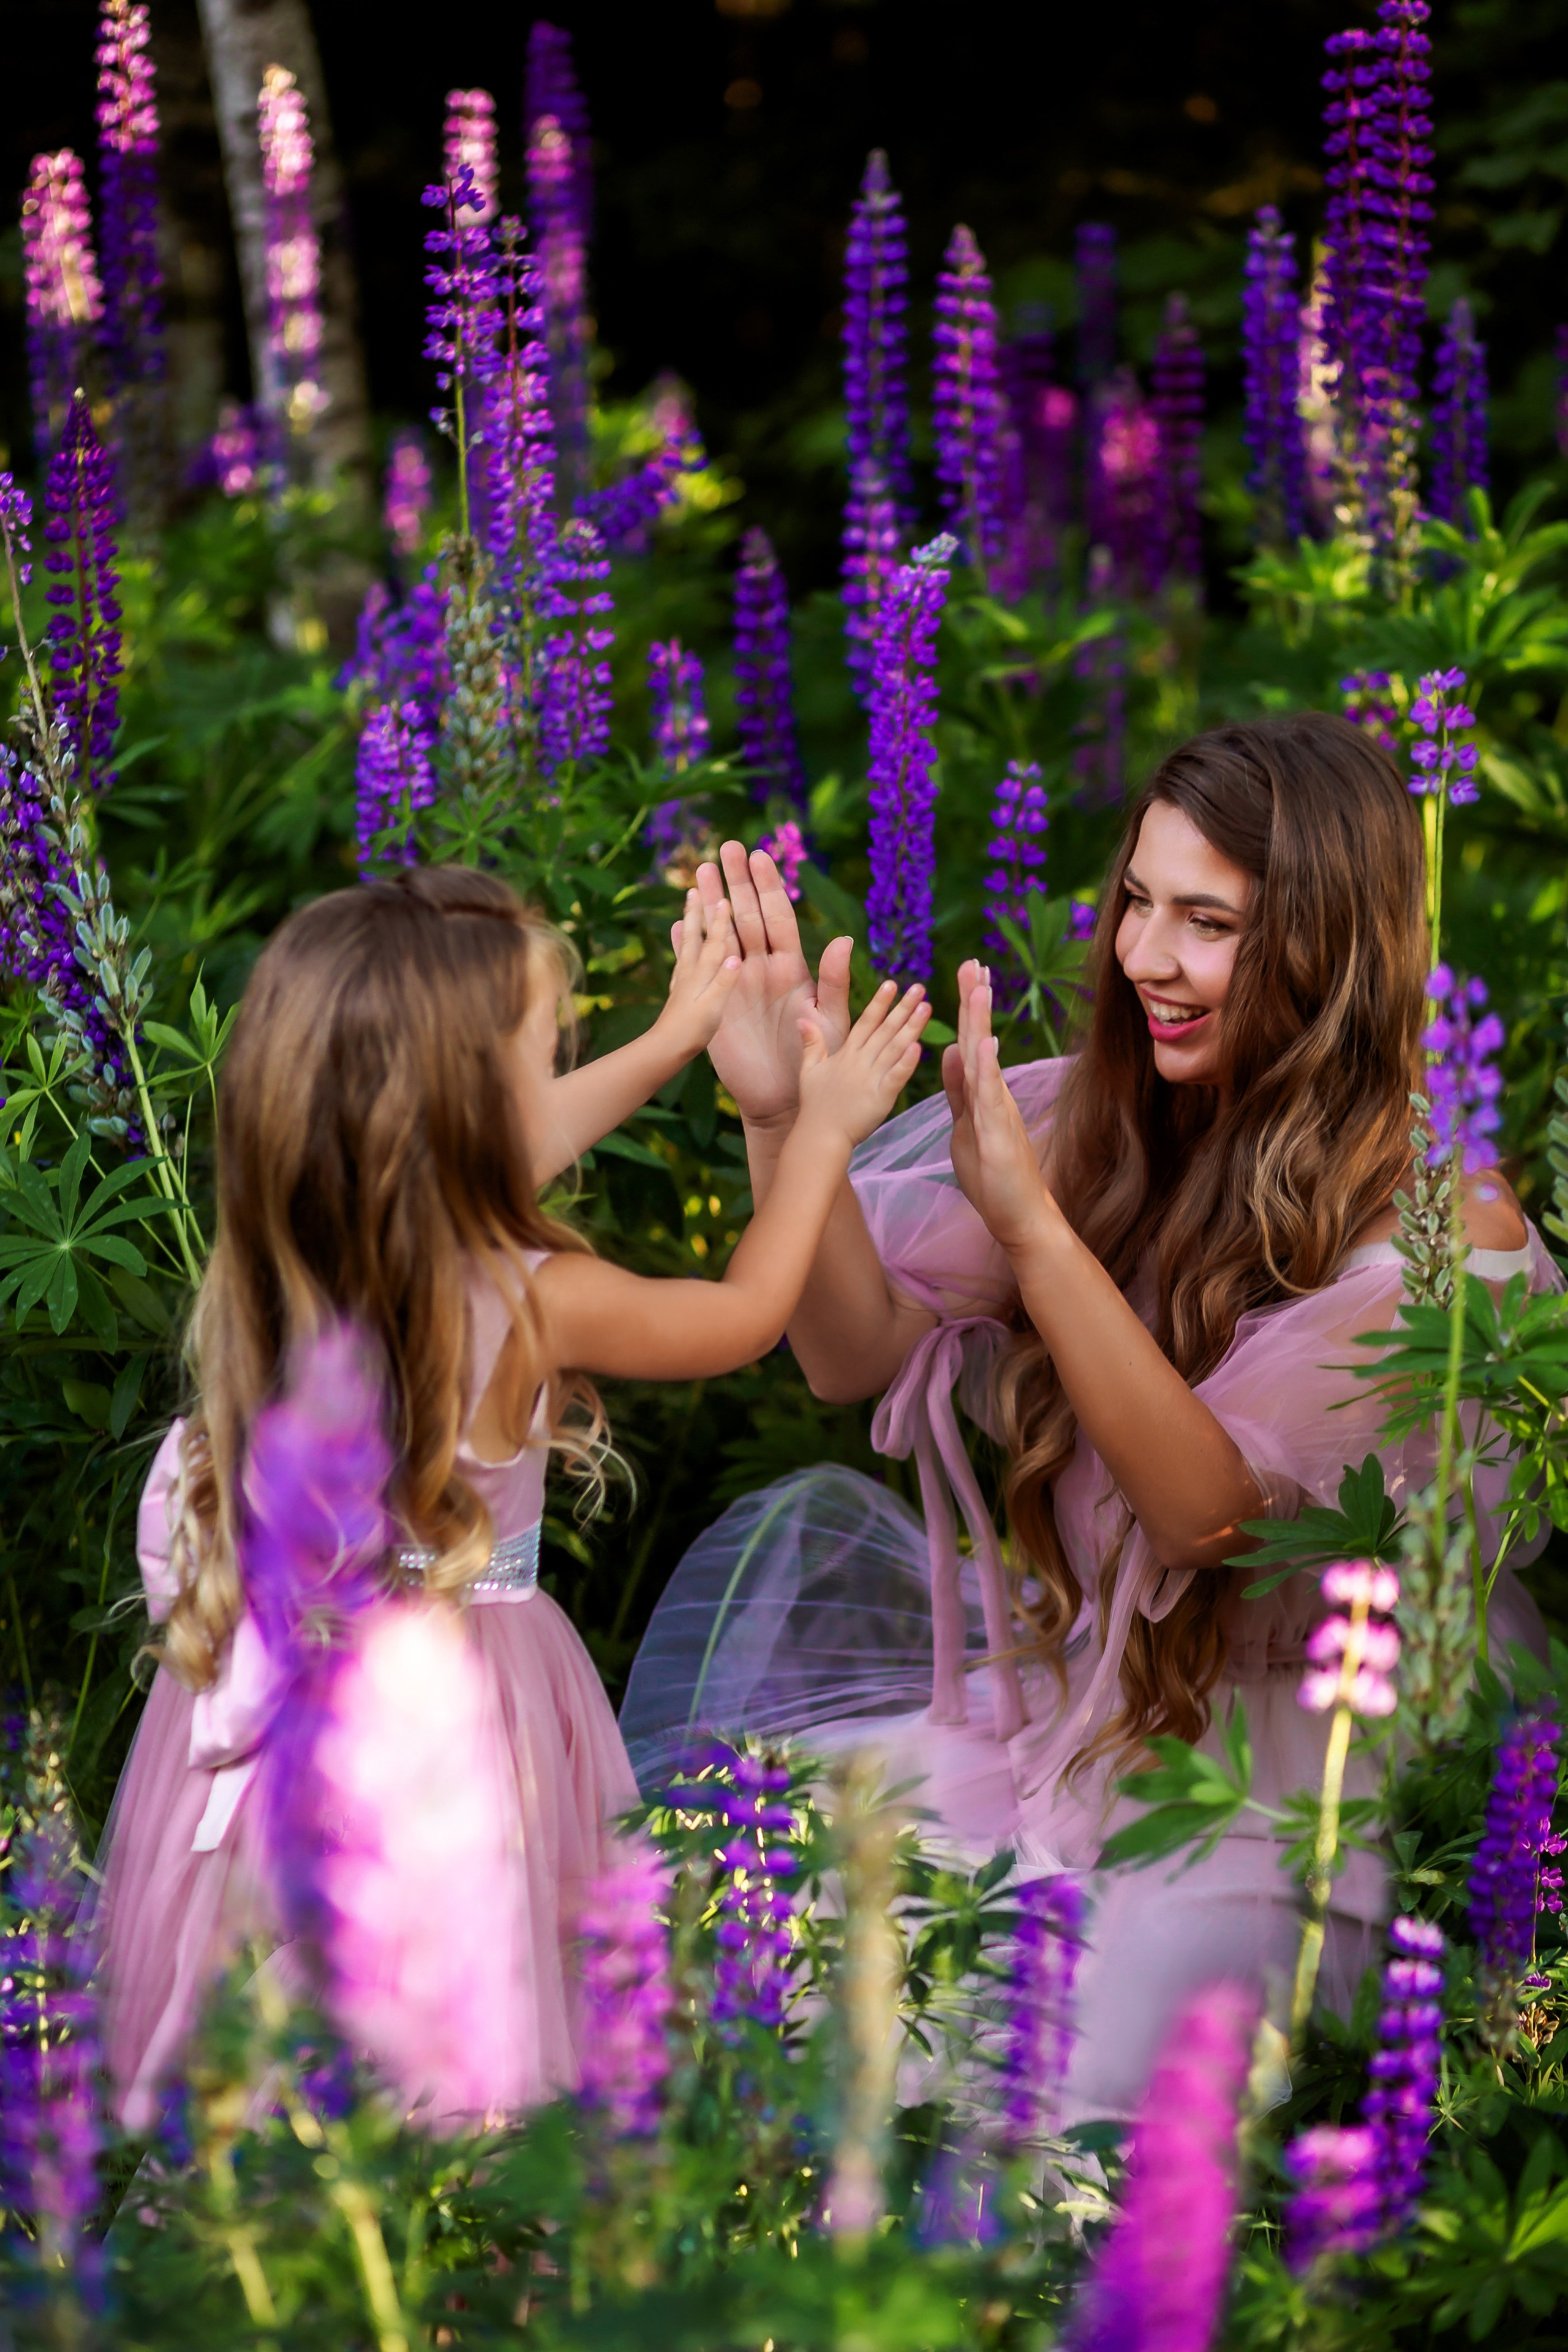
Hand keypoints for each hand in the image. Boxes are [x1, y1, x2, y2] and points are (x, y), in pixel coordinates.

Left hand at [656, 888, 740, 1059]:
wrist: (665, 1050)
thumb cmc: (692, 1032)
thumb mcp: (713, 1008)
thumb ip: (724, 982)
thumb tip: (736, 957)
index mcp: (702, 974)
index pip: (716, 942)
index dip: (721, 920)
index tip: (724, 896)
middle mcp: (691, 972)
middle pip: (694, 935)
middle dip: (697, 911)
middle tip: (694, 888)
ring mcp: (683, 980)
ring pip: (687, 944)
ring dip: (688, 923)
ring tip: (687, 907)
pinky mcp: (679, 991)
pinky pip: (681, 961)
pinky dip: (681, 947)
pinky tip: (680, 944)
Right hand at [683, 843, 852, 1125]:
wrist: (784, 1100)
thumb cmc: (817, 1063)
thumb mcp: (831, 1022)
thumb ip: (835, 982)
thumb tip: (844, 940)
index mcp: (792, 968)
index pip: (778, 917)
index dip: (768, 886)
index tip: (759, 854)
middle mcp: (762, 969)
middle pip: (746, 916)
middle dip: (736, 881)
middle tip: (725, 847)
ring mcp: (736, 984)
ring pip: (722, 934)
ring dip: (710, 904)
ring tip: (698, 872)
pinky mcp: (714, 1004)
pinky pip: (698, 969)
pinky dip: (687, 946)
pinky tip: (678, 924)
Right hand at [795, 979, 929, 1151]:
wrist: (819, 1135)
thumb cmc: (815, 1106)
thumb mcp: (808, 1070)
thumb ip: (811, 1043)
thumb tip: (803, 1018)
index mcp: (846, 1055)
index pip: (866, 1022)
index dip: (879, 1002)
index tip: (891, 984)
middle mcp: (860, 1062)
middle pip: (885, 1030)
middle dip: (903, 1007)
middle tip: (920, 988)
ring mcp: (871, 1079)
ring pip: (894, 1048)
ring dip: (911, 1027)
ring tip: (926, 1007)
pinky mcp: (880, 1098)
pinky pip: (896, 1077)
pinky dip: (907, 1063)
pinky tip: (919, 1047)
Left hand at [944, 966, 1058, 1255]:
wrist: (1019, 1215)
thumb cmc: (993, 1175)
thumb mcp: (965, 1124)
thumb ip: (958, 1089)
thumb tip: (950, 1051)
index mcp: (982, 1092)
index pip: (971, 1043)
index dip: (967, 1009)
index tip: (966, 974)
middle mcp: (994, 1095)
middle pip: (981, 1040)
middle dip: (976, 1001)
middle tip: (973, 962)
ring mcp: (999, 1112)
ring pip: (987, 1061)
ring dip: (981, 1024)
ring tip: (978, 988)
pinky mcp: (1000, 1134)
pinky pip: (991, 1097)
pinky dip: (986, 1069)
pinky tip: (983, 1044)